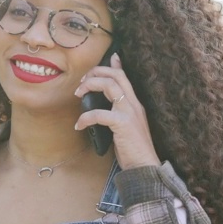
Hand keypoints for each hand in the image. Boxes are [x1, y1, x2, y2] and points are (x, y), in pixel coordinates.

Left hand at [73, 52, 161, 169]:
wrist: (144, 167)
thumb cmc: (133, 150)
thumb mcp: (126, 128)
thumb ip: (117, 116)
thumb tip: (103, 111)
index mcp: (135, 105)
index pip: (125, 78)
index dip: (115, 66)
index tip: (110, 57)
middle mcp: (134, 104)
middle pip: (116, 76)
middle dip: (96, 73)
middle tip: (81, 81)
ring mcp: (130, 113)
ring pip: (110, 86)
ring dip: (90, 86)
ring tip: (77, 94)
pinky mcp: (123, 124)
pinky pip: (100, 113)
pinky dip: (86, 117)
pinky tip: (79, 125)